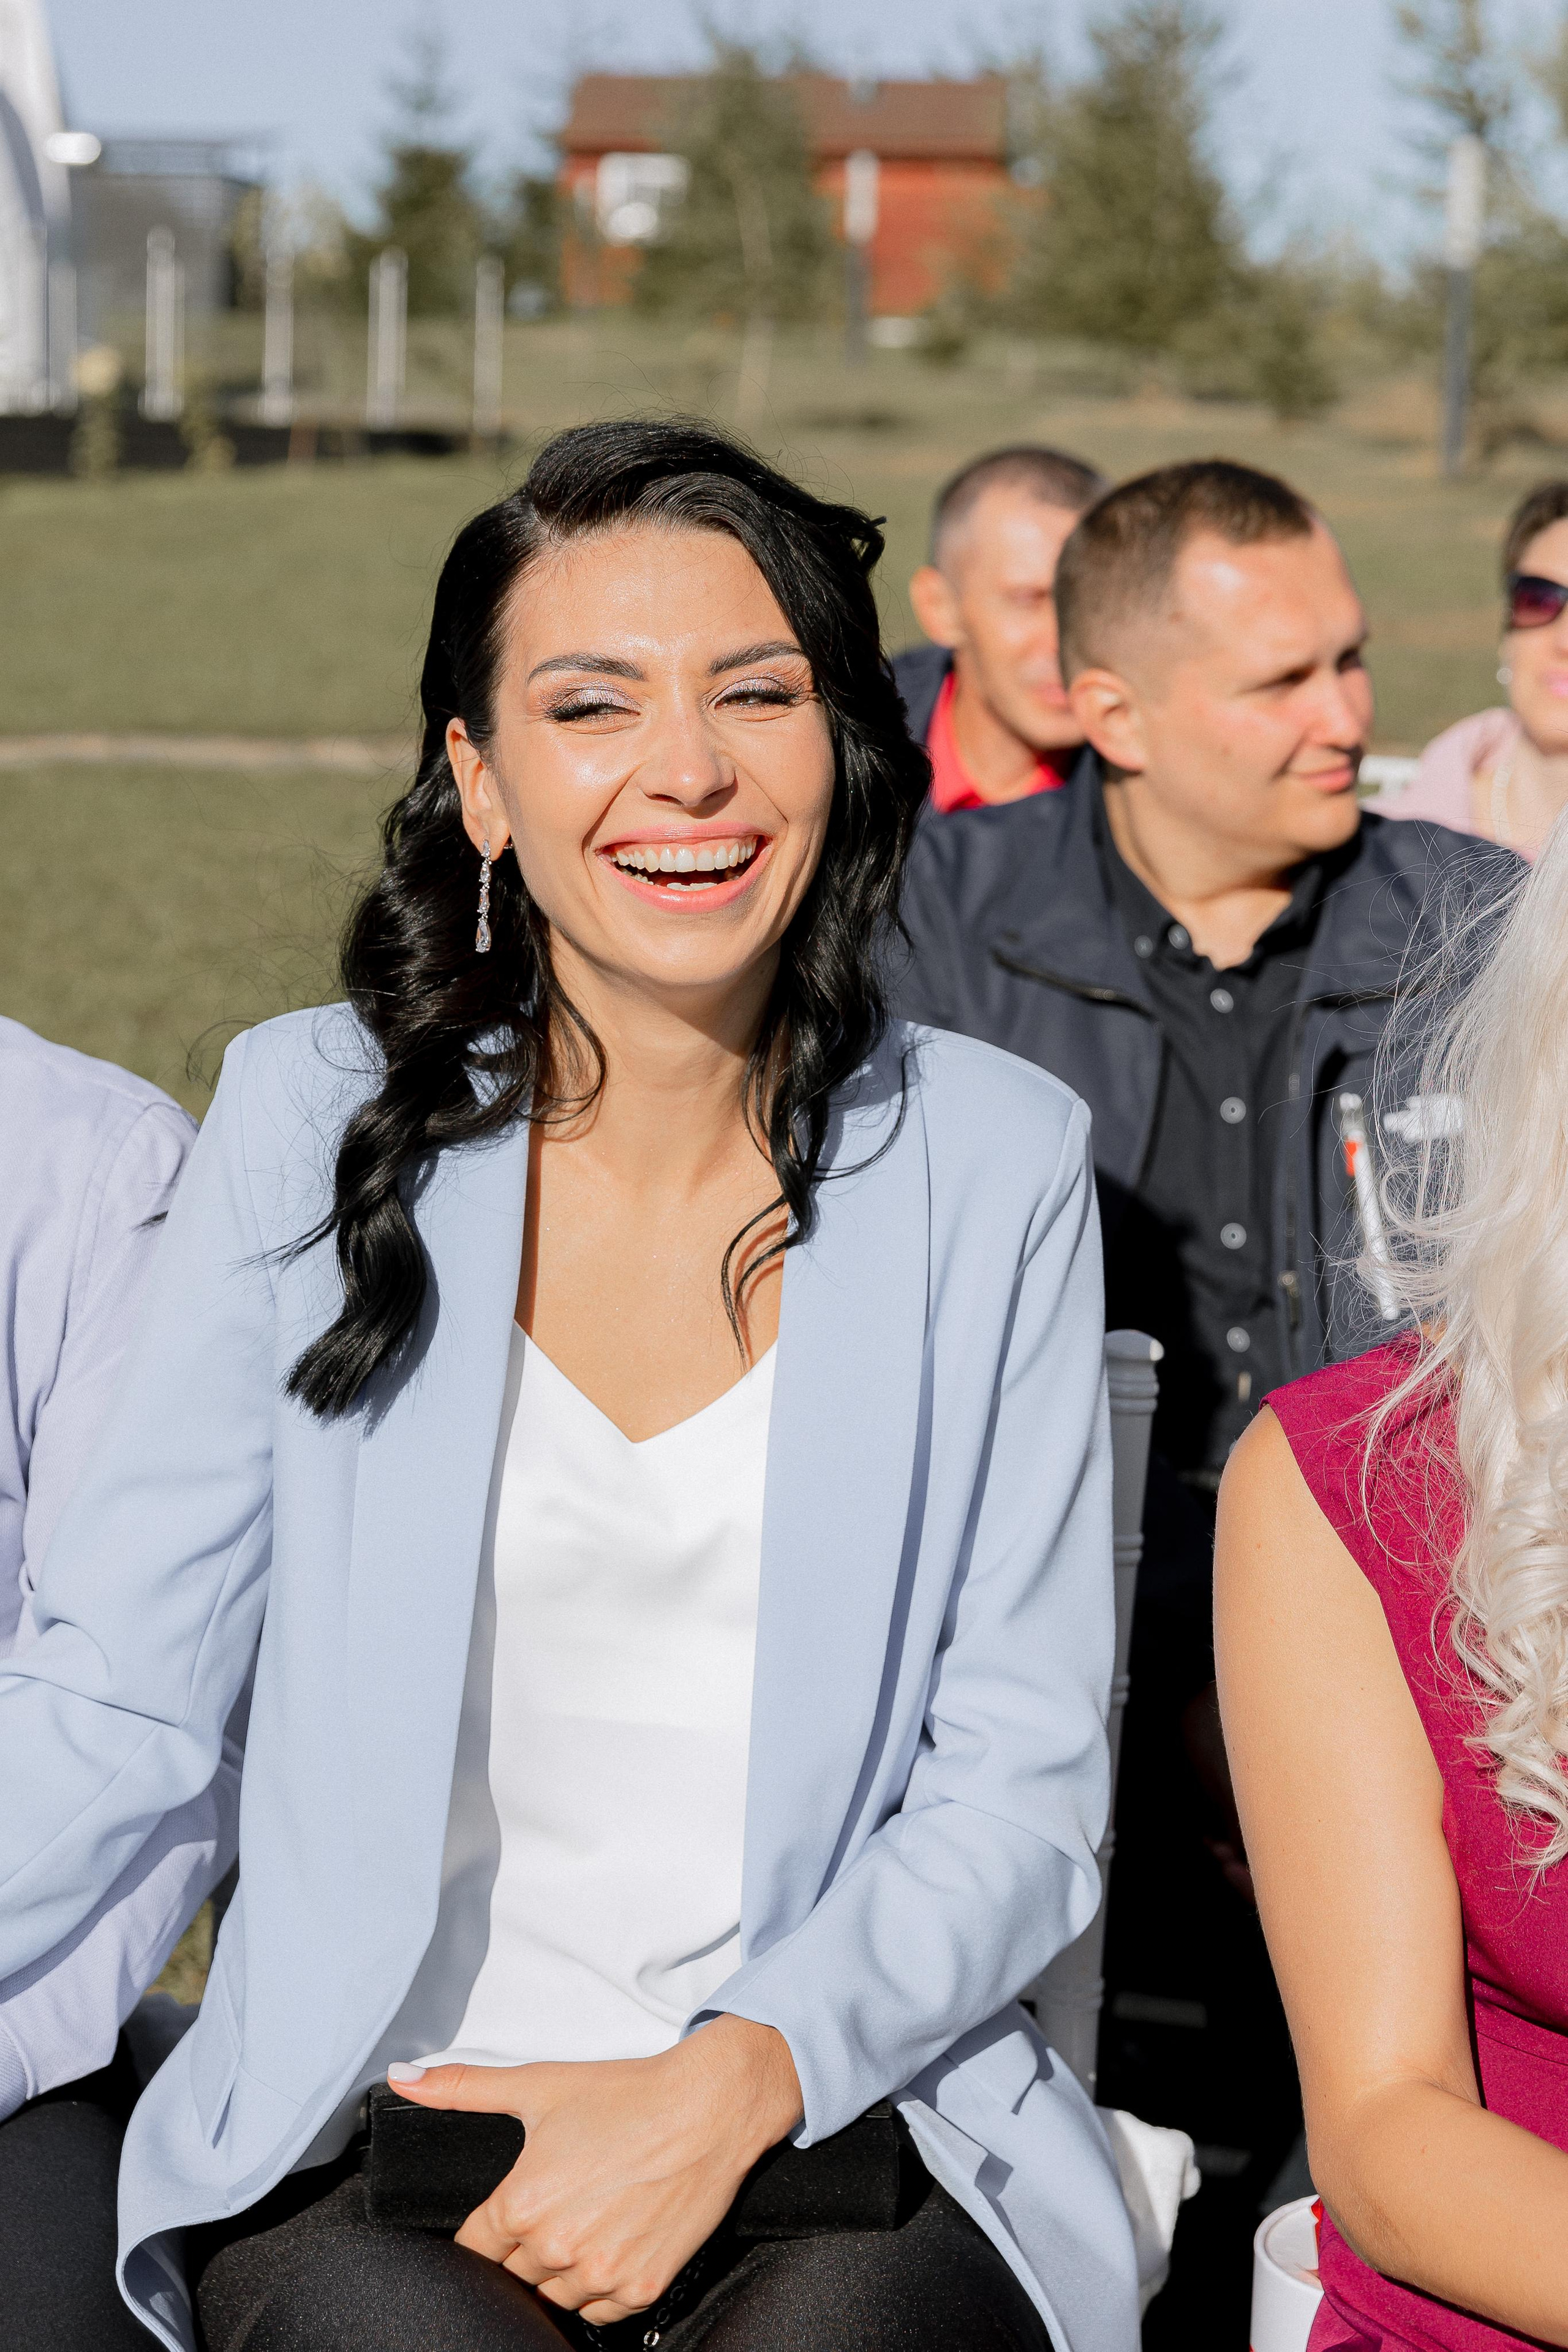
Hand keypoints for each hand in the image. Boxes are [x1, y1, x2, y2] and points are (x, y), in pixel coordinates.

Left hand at [386, 2016, 801, 2323]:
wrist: (709, 2106)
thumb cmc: (625, 2094)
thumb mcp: (538, 2084)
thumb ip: (463, 2087)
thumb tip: (402, 2077)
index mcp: (520, 2204)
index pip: (473, 2250)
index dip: (488, 2232)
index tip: (508, 2216)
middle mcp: (555, 2247)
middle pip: (513, 2276)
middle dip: (525, 2247)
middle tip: (558, 2206)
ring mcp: (600, 2274)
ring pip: (553, 2298)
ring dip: (561, 2271)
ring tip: (588, 2220)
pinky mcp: (640, 2288)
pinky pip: (599, 2314)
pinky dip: (599, 2287)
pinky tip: (613, 2241)